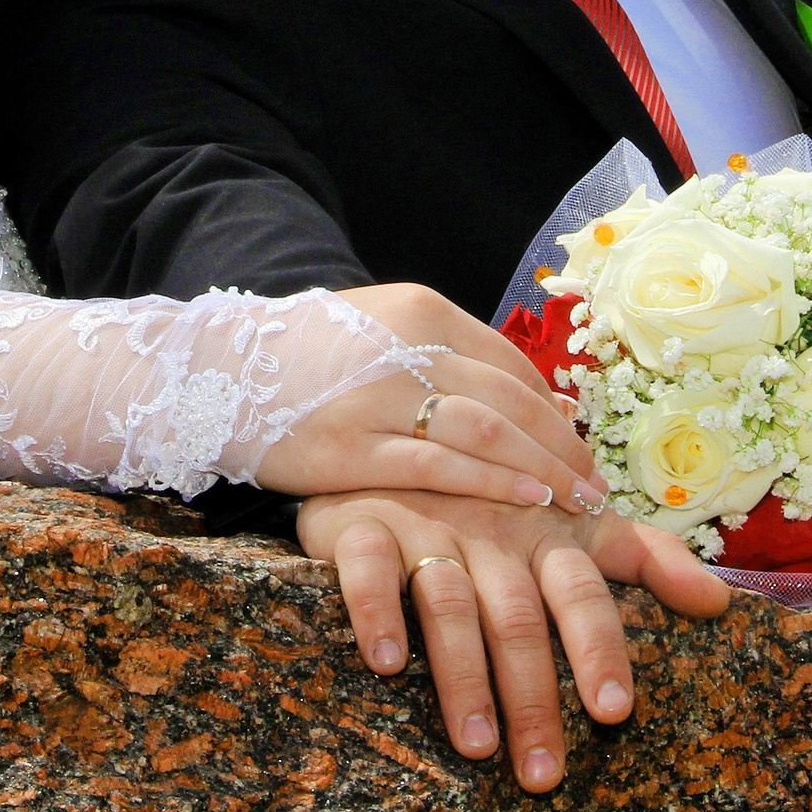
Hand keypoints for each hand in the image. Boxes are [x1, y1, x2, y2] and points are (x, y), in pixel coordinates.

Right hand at [252, 284, 607, 510]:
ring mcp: (378, 398)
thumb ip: (448, 354)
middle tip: (596, 482)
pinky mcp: (352, 449)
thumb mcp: (381, 329)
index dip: (554, 407)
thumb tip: (532, 394)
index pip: (510, 361)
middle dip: (563, 445)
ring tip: (578, 498)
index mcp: (419, 311)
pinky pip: (441, 466)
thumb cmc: (309, 358)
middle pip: (511, 398)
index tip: (580, 442)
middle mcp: (406, 347)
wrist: (214, 374)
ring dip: (544, 467)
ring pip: (488, 431)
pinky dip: (495, 483)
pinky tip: (530, 500)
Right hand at [295, 489, 731, 791]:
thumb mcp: (579, 524)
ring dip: (462, 675)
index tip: (615, 712)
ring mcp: (429, 525)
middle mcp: (492, 531)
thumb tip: (722, 603)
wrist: (403, 440)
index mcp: (547, 534)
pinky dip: (376, 611)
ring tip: (477, 747)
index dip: (599, 649)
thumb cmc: (503, 503)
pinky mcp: (364, 523)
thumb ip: (649, 559)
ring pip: (449, 602)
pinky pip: (367, 568)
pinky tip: (387, 662)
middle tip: (542, 773)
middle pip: (517, 617)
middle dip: (533, 697)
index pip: (582, 594)